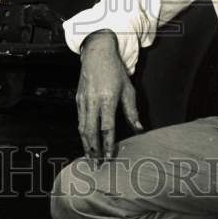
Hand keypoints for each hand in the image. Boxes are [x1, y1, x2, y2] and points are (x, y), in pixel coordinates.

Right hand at [76, 31, 142, 160]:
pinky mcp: (78, 99)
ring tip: (91, 158)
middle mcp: (92, 101)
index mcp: (107, 99)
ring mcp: (83, 100)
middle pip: (91, 132)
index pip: (107, 128)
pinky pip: (79, 121)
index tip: (110, 156)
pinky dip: (83, 133)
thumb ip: (132, 112)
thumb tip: (139, 129)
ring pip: (82, 128)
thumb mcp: (128, 89)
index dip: (108, 145)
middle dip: (93, 150)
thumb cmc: (115, 70)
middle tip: (97, 165)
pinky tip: (87, 141)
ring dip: (86, 145)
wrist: (97, 53)